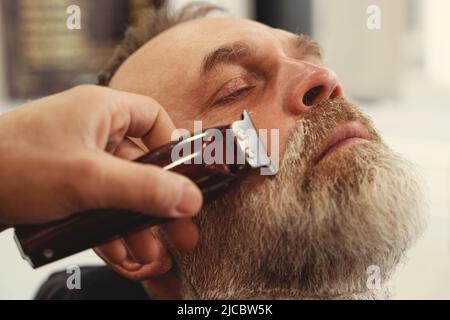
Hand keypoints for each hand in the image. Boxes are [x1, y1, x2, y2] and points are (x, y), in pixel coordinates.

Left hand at [0, 85, 201, 276]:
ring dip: (135, 221)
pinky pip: (98, 203)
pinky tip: (119, 251)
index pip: (153, 118)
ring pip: (120, 189)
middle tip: (181, 229)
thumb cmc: (14, 166)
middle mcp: (92, 130)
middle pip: (141, 163)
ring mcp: (77, 159)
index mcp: (102, 111)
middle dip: (160, 200)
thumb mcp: (90, 179)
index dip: (172, 146)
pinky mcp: (63, 184)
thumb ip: (144, 189)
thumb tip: (190, 199)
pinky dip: (109, 226)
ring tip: (152, 253)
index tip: (183, 177)